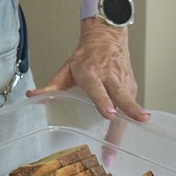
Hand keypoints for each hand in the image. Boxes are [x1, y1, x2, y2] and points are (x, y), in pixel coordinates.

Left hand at [26, 23, 149, 122]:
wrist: (106, 38)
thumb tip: (33, 96)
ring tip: (143, 129)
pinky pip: (132, 105)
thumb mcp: (67, 68)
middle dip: (130, 109)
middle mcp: (111, 78)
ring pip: (130, 101)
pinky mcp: (132, 86)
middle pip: (122, 96)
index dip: (104, 102)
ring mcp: (124, 82)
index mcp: (92, 74)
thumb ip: (51, 85)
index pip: (99, 90)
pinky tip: (129, 136)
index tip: (110, 114)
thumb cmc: (86, 56)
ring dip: (135, 117)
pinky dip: (132, 120)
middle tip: (138, 121)